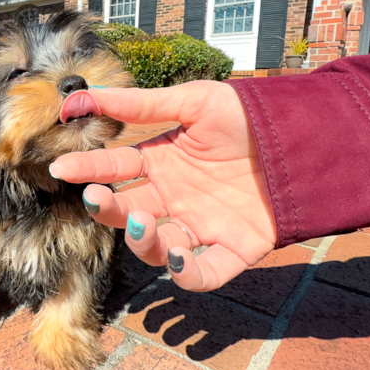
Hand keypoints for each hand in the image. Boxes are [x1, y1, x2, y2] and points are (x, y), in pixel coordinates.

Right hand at [49, 81, 277, 291]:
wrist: (307, 138)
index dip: (87, 169)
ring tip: (142, 221)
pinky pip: (201, 273)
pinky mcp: (230, 251)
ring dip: (142, 239)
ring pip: (156, 246)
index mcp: (161, 163)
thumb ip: (137, 103)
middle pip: (126, 211)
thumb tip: (78, 97)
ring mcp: (200, 226)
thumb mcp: (192, 100)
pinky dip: (184, 272)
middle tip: (99, 199)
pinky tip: (177, 253)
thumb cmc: (248, 116)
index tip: (62, 168)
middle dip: (107, 209)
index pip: (114, 169)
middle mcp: (174, 198)